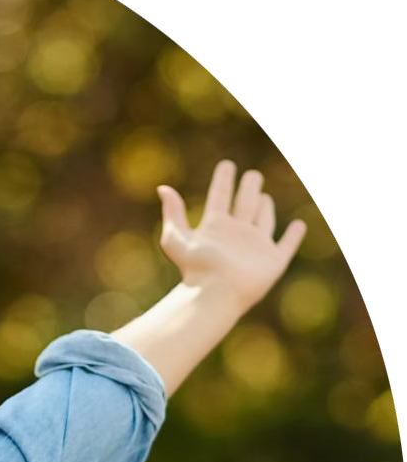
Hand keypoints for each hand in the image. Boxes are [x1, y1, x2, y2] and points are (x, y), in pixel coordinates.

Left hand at [156, 160, 307, 314]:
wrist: (214, 296)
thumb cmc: (196, 269)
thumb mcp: (175, 239)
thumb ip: (172, 213)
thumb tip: (163, 188)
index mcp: (215, 226)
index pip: (220, 196)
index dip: (223, 180)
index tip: (226, 165)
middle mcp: (236, 234)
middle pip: (245, 204)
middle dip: (249, 189)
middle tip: (252, 175)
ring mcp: (255, 247)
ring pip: (264, 221)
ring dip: (266, 208)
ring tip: (264, 197)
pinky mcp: (273, 262)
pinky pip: (287, 245)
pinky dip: (294, 236)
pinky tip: (298, 226)